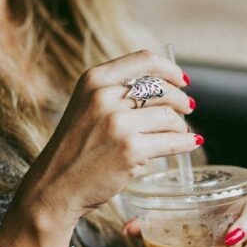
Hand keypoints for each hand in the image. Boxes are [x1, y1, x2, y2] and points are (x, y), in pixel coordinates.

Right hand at [13, 50, 197, 232]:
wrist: (55, 185)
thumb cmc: (75, 149)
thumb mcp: (88, 107)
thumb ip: (118, 93)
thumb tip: (168, 89)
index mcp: (94, 80)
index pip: (145, 60)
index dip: (170, 69)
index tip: (182, 80)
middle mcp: (104, 97)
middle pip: (162, 89)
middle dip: (181, 100)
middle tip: (187, 109)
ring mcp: (118, 123)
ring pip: (170, 116)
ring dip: (180, 126)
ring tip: (179, 133)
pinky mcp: (130, 149)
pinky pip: (172, 141)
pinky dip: (186, 142)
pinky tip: (191, 144)